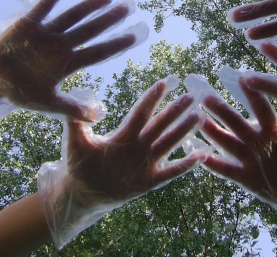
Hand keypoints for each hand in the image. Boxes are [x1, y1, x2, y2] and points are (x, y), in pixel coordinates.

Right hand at [0, 0, 144, 120]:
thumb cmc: (23, 91)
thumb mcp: (48, 103)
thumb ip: (72, 109)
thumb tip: (97, 118)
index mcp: (67, 63)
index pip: (97, 53)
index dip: (115, 45)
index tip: (134, 37)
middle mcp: (61, 45)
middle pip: (89, 30)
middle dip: (108, 19)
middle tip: (129, 6)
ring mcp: (45, 34)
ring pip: (71, 17)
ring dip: (88, 6)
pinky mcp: (27, 25)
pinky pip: (41, 10)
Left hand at [37, 78, 207, 247]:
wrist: (82, 193)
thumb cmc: (78, 165)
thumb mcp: (74, 141)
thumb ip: (75, 121)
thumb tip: (79, 98)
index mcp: (123, 135)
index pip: (141, 113)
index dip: (152, 98)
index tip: (165, 82)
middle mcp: (138, 145)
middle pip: (160, 124)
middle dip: (176, 110)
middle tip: (192, 95)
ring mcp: (145, 162)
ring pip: (169, 143)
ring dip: (183, 131)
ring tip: (198, 117)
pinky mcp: (149, 181)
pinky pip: (171, 172)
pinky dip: (186, 165)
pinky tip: (201, 155)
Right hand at [195, 70, 276, 243]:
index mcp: (273, 129)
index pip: (261, 108)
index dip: (252, 94)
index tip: (242, 78)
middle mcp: (257, 139)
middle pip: (237, 122)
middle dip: (221, 110)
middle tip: (205, 96)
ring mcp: (249, 158)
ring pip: (227, 142)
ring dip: (213, 132)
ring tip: (198, 121)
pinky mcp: (245, 177)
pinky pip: (227, 170)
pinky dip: (214, 165)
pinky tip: (200, 157)